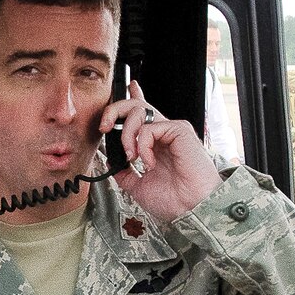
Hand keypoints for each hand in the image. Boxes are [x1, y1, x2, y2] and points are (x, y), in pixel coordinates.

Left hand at [100, 80, 221, 221]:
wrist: (190, 208)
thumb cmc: (173, 200)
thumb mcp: (138, 186)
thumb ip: (124, 172)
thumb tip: (110, 162)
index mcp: (155, 143)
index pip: (143, 114)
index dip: (135, 96)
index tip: (130, 86)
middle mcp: (163, 134)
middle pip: (136, 105)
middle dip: (114, 111)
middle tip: (104, 128)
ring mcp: (171, 131)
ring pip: (139, 112)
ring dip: (126, 135)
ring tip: (131, 157)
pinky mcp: (179, 131)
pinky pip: (150, 128)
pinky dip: (142, 146)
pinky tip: (150, 163)